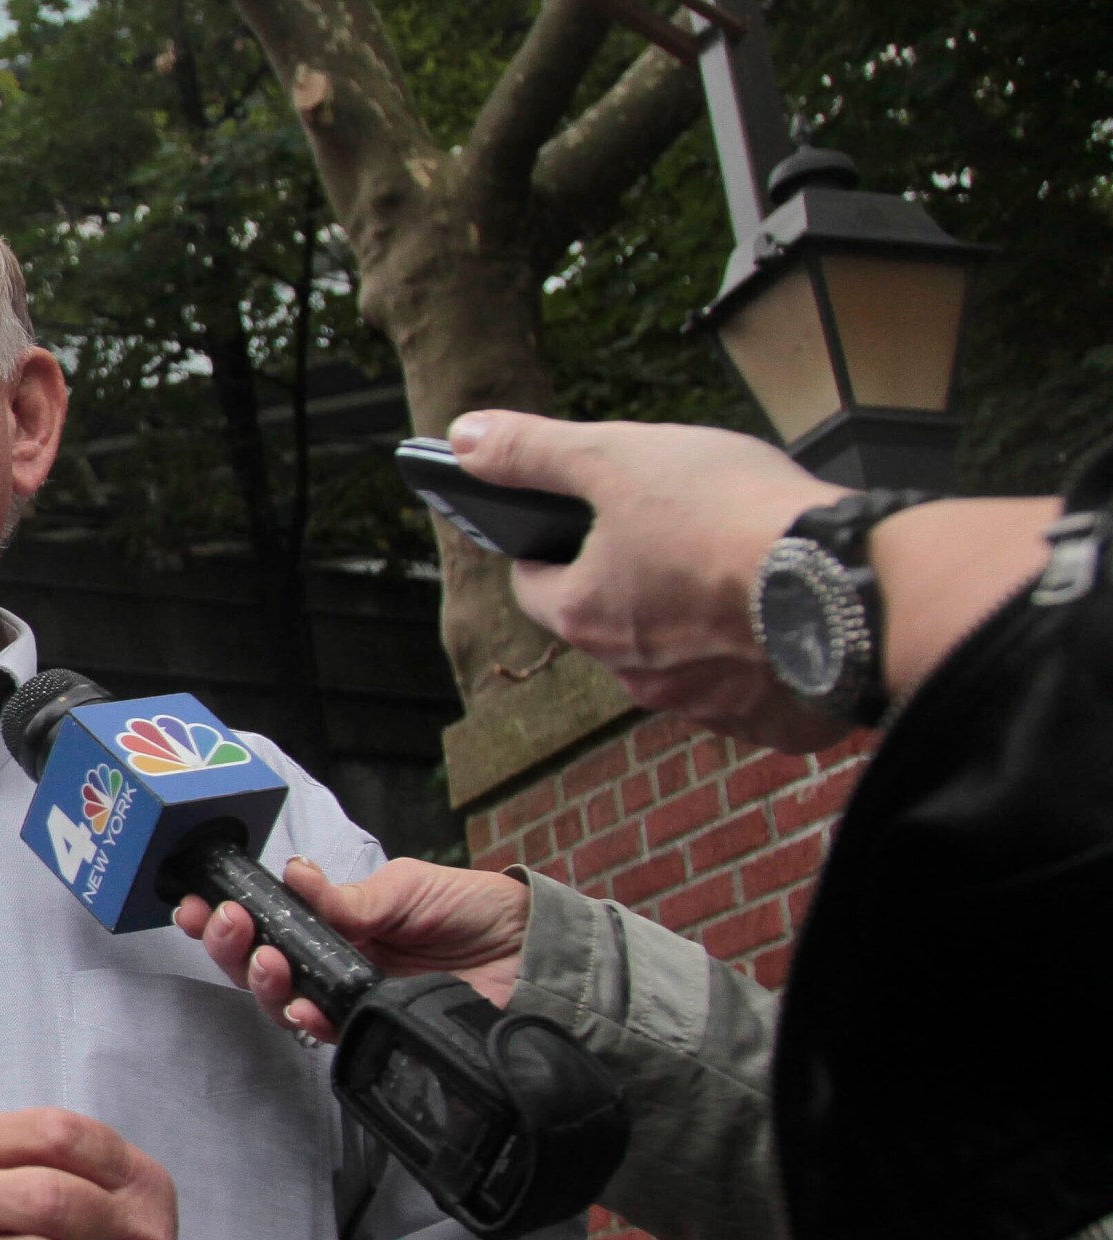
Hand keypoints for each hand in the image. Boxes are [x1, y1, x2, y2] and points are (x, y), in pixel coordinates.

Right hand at [175, 857, 528, 1042]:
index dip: (229, 914)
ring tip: (267, 962)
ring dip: (262, 981)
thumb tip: (295, 878)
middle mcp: (333, 960)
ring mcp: (351, 998)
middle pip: (260, 962)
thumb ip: (350, 896)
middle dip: (232, 946)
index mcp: (335, 918)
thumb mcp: (408, 886)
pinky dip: (306, 1020)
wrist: (532, 954)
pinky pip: (327, 1034)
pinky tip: (299, 1006)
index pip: (267, 919)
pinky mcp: (375, 1031)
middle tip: (228, 924)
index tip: (200, 902)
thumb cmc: (474, 908)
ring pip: (282, 999)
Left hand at [450, 410, 855, 752]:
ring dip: (693, 622)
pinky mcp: (772, 724)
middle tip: (672, 533)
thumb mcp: (618, 457)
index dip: (547, 546)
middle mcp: (634, 678)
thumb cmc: (729, 515)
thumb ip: (535, 452)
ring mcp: (704, 707)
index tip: (571, 522)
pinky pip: (752, 688)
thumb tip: (464, 439)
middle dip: (627, 582)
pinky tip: (785, 615)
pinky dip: (758, 655)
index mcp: (584, 617)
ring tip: (735, 569)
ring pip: (679, 660)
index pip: (534, 583)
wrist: (852, 584)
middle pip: (609, 623)